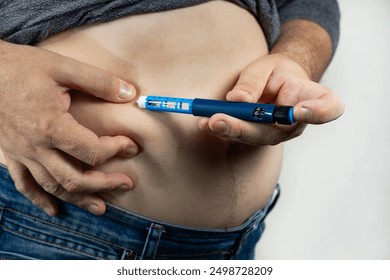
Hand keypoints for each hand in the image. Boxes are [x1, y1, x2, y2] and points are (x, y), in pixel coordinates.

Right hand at [0, 40, 138, 215]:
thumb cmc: (21, 67)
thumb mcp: (63, 67)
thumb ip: (98, 81)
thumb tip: (130, 93)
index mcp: (52, 126)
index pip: (92, 151)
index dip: (117, 150)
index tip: (131, 145)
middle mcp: (36, 147)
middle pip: (75, 179)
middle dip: (105, 185)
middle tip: (126, 184)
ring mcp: (22, 154)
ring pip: (53, 187)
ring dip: (79, 199)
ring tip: (101, 207)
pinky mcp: (10, 155)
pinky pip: (24, 185)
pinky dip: (40, 200)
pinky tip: (54, 210)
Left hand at [198, 54, 343, 144]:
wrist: (276, 81)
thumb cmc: (277, 72)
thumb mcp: (266, 66)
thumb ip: (253, 82)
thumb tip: (237, 101)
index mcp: (314, 98)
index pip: (328, 108)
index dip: (318, 113)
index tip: (299, 112)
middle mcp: (299, 122)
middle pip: (277, 129)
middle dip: (245, 127)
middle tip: (218, 120)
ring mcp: (279, 133)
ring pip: (255, 136)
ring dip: (229, 130)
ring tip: (206, 121)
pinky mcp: (260, 136)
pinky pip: (243, 135)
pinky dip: (223, 128)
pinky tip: (204, 123)